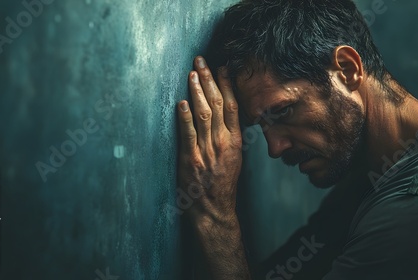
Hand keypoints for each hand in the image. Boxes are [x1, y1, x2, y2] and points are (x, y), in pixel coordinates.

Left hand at [177, 56, 241, 225]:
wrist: (215, 210)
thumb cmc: (223, 183)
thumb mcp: (234, 158)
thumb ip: (230, 136)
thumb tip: (226, 114)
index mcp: (235, 141)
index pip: (232, 106)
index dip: (226, 85)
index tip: (221, 67)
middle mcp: (223, 143)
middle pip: (217, 105)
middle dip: (209, 80)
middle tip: (201, 61)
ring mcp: (207, 151)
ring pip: (204, 115)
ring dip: (197, 91)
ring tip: (192, 73)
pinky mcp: (192, 160)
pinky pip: (188, 135)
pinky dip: (185, 118)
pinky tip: (182, 102)